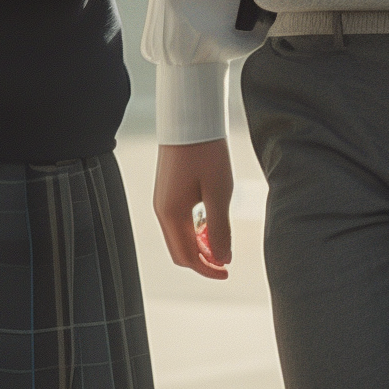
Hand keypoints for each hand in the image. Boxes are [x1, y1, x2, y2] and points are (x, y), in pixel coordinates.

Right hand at [154, 139, 233, 280]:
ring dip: (199, 244)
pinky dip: (194, 229)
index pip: (186, 257)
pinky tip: (211, 220)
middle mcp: (161, 210)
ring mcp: (162, 199)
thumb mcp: (219, 192)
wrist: (190, 117)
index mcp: (172, 214)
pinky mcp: (167, 189)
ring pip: (179, 236)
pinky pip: (178, 220)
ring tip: (221, 237)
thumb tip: (222, 259)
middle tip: (226, 258)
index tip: (227, 271)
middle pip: (180, 250)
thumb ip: (219, 229)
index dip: (207, 269)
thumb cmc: (205, 151)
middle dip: (202, 259)